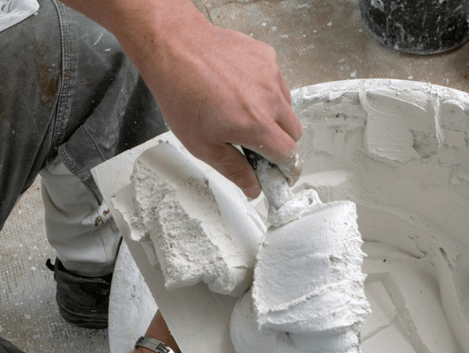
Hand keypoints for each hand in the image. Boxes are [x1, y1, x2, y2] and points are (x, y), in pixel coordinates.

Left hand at [77, 0, 302, 197]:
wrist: (174, 48)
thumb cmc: (182, 94)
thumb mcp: (202, 145)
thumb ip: (234, 169)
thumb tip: (253, 188)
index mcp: (255, 125)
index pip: (289, 156)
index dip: (287, 170)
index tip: (282, 174)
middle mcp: (269, 99)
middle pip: (294, 132)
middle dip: (281, 143)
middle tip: (257, 144)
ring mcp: (270, 74)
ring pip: (287, 106)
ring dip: (274, 116)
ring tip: (242, 112)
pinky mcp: (266, 56)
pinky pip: (276, 81)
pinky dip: (265, 91)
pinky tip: (240, 89)